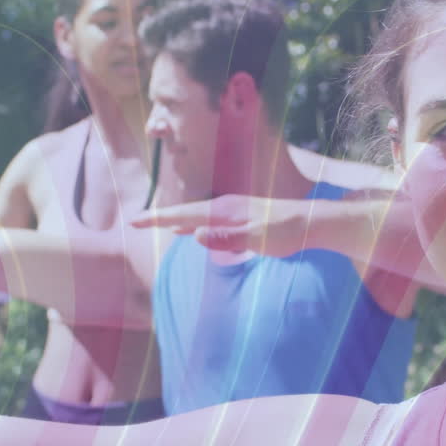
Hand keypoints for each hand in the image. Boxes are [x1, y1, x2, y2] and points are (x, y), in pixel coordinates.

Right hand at [131, 195, 315, 257]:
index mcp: (224, 211)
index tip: (135, 221)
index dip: (158, 218)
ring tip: (154, 224)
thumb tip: (194, 234)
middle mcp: (224, 207)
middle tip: (135, 222)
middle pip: (184, 212)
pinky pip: (206, 221)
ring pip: (194, 216)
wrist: (310, 222)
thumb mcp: (256, 238)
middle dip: (159, 217)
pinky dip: (190, 224)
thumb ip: (225, 237)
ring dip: (173, 220)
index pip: (184, 214)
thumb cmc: (285, 232)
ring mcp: (231, 212)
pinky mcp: (239, 218)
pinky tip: (186, 231)